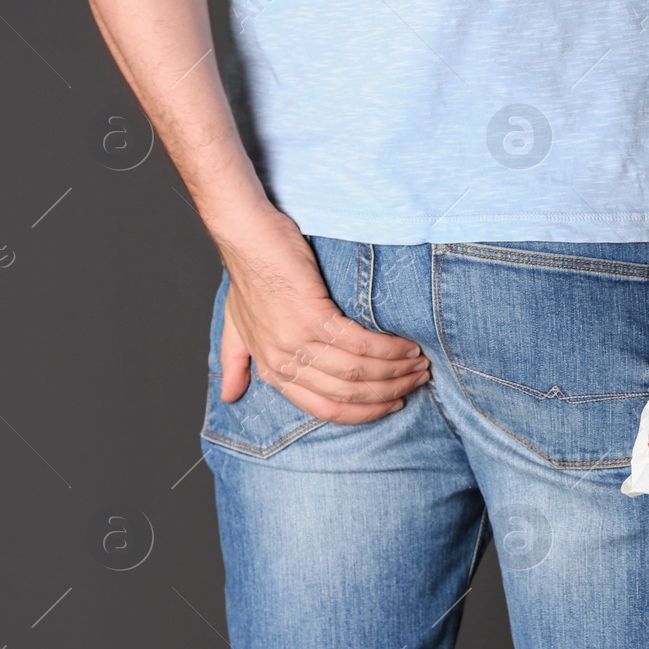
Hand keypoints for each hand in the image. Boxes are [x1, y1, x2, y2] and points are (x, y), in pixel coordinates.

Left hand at [209, 201, 429, 423]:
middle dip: (389, 391)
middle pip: (348, 392)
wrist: (248, 237)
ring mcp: (298, 340)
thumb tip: (230, 396)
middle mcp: (284, 361)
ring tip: (419, 364)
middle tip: (417, 381)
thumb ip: (236, 360)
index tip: (392, 403)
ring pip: (357, 371)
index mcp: (271, 369)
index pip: (325, 408)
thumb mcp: (236, 324)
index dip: (364, 411)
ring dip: (396, 370)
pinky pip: (360, 343)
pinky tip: (406, 346)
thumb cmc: (249, 274)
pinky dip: (389, 348)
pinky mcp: (312, 316)